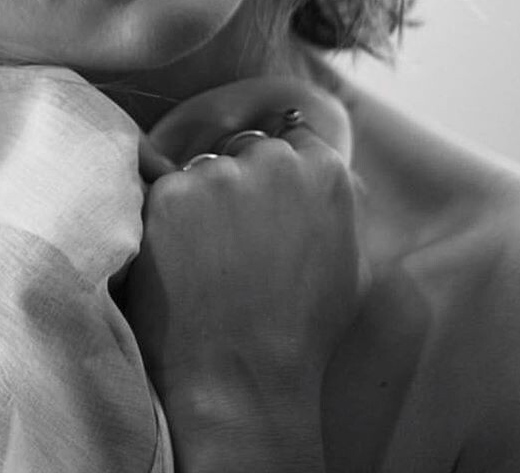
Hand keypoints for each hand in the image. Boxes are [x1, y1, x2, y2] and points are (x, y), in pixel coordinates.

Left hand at [121, 76, 365, 469]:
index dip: (277, 175)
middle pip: (247, 149)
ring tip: (207, 259)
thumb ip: (339, 204)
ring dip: (203, 200)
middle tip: (235, 240)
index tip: (267, 206)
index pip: (294, 140)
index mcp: (324, 172)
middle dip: (241, 183)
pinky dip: (168, 221)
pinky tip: (181, 262)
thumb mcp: (352, 264)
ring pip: (205, 169)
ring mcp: (218, 174)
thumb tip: (319, 170)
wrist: (238, 379)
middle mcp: (272, 161)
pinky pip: (167, 192)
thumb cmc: (301, 333)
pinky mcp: (169, 193)